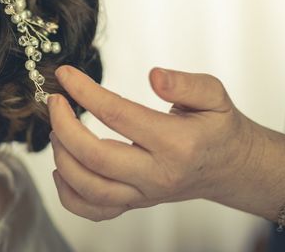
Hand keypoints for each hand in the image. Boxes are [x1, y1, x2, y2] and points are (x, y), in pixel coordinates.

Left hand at [48, 65, 256, 220]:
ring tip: (57, 128)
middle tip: (54, 100)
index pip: (118, 116)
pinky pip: (93, 211)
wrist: (230, 167)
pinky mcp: (134, 204)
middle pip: (95, 158)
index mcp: (177, 144)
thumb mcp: (214, 95)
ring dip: (61, 157)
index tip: (65, 74)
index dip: (85, 92)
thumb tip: (153, 76)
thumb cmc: (218, 126)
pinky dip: (68, 194)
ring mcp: (144, 195)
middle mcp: (158, 175)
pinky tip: (62, 167)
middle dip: (64, 126)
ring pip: (89, 189)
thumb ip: (185, 83)